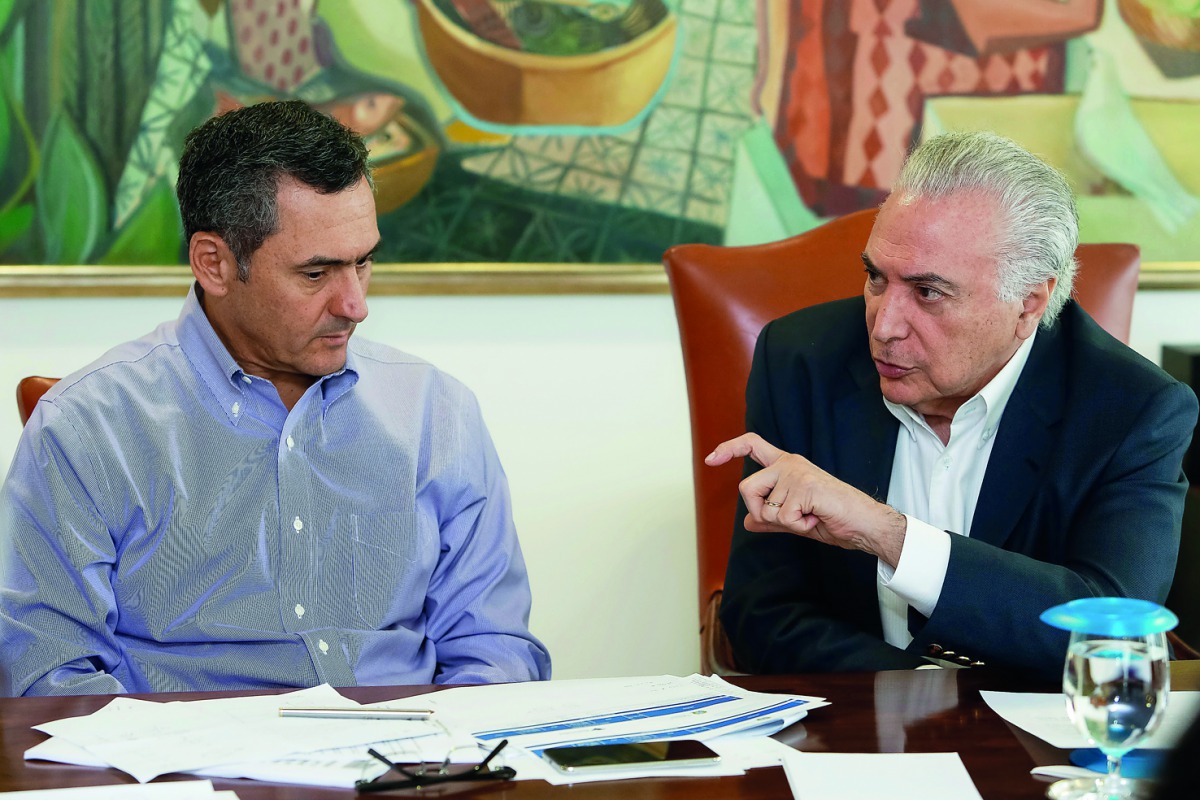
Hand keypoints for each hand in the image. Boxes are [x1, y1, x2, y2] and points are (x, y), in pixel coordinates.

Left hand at [705, 433, 906, 566]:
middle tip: (790, 518)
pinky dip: (798, 527)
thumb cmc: (833, 519)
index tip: (711, 459)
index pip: (752, 445)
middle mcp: (789, 464)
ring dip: (785, 523)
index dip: (729, 449)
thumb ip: (770, 519)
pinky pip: (783, 517)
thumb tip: (747, 523)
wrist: (864, 525)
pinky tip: (816, 519)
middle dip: (760, 512)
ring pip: (764, 508)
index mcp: (786, 466)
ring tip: (809, 516)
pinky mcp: (805, 486)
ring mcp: (797, 473)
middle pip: (746, 488)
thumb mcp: (794, 520)